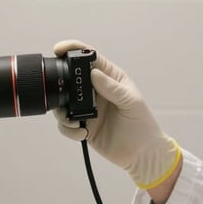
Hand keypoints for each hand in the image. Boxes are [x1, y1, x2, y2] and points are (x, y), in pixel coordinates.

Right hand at [53, 40, 180, 188]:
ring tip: (74, 122)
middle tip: (63, 97)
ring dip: (62, 112)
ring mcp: (87, 109)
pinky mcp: (83, 126)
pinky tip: (83, 133)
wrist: (142, 154)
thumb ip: (112, 88)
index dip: (73, 50)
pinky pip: (66, 124)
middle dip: (61, 85)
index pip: (89, 58)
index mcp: (110, 78)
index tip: (59, 50)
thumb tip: (93, 73)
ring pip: (62, 103)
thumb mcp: (131, 102)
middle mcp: (96, 91)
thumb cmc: (142, 124)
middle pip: (70, 79)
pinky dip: (68, 129)